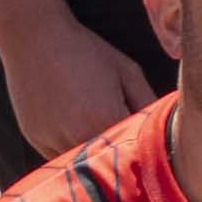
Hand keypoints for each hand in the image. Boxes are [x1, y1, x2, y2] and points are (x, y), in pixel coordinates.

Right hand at [0, 0, 153, 155]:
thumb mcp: (127, 72)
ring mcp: (52, 139)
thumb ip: (148, 103)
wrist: (35, 39)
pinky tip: (75, 127)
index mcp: (105, 118)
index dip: (144, 147)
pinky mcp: (35, 139)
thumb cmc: (87, 51)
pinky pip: (60, 157)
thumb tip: (167, 129)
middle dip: (120, 152)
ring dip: (94, 154)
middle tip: (126, 138)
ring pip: (83, 162)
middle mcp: (77, 135)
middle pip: (109, 159)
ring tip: (97, 130)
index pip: (135, 149)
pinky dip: (71, 149)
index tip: (150, 142)